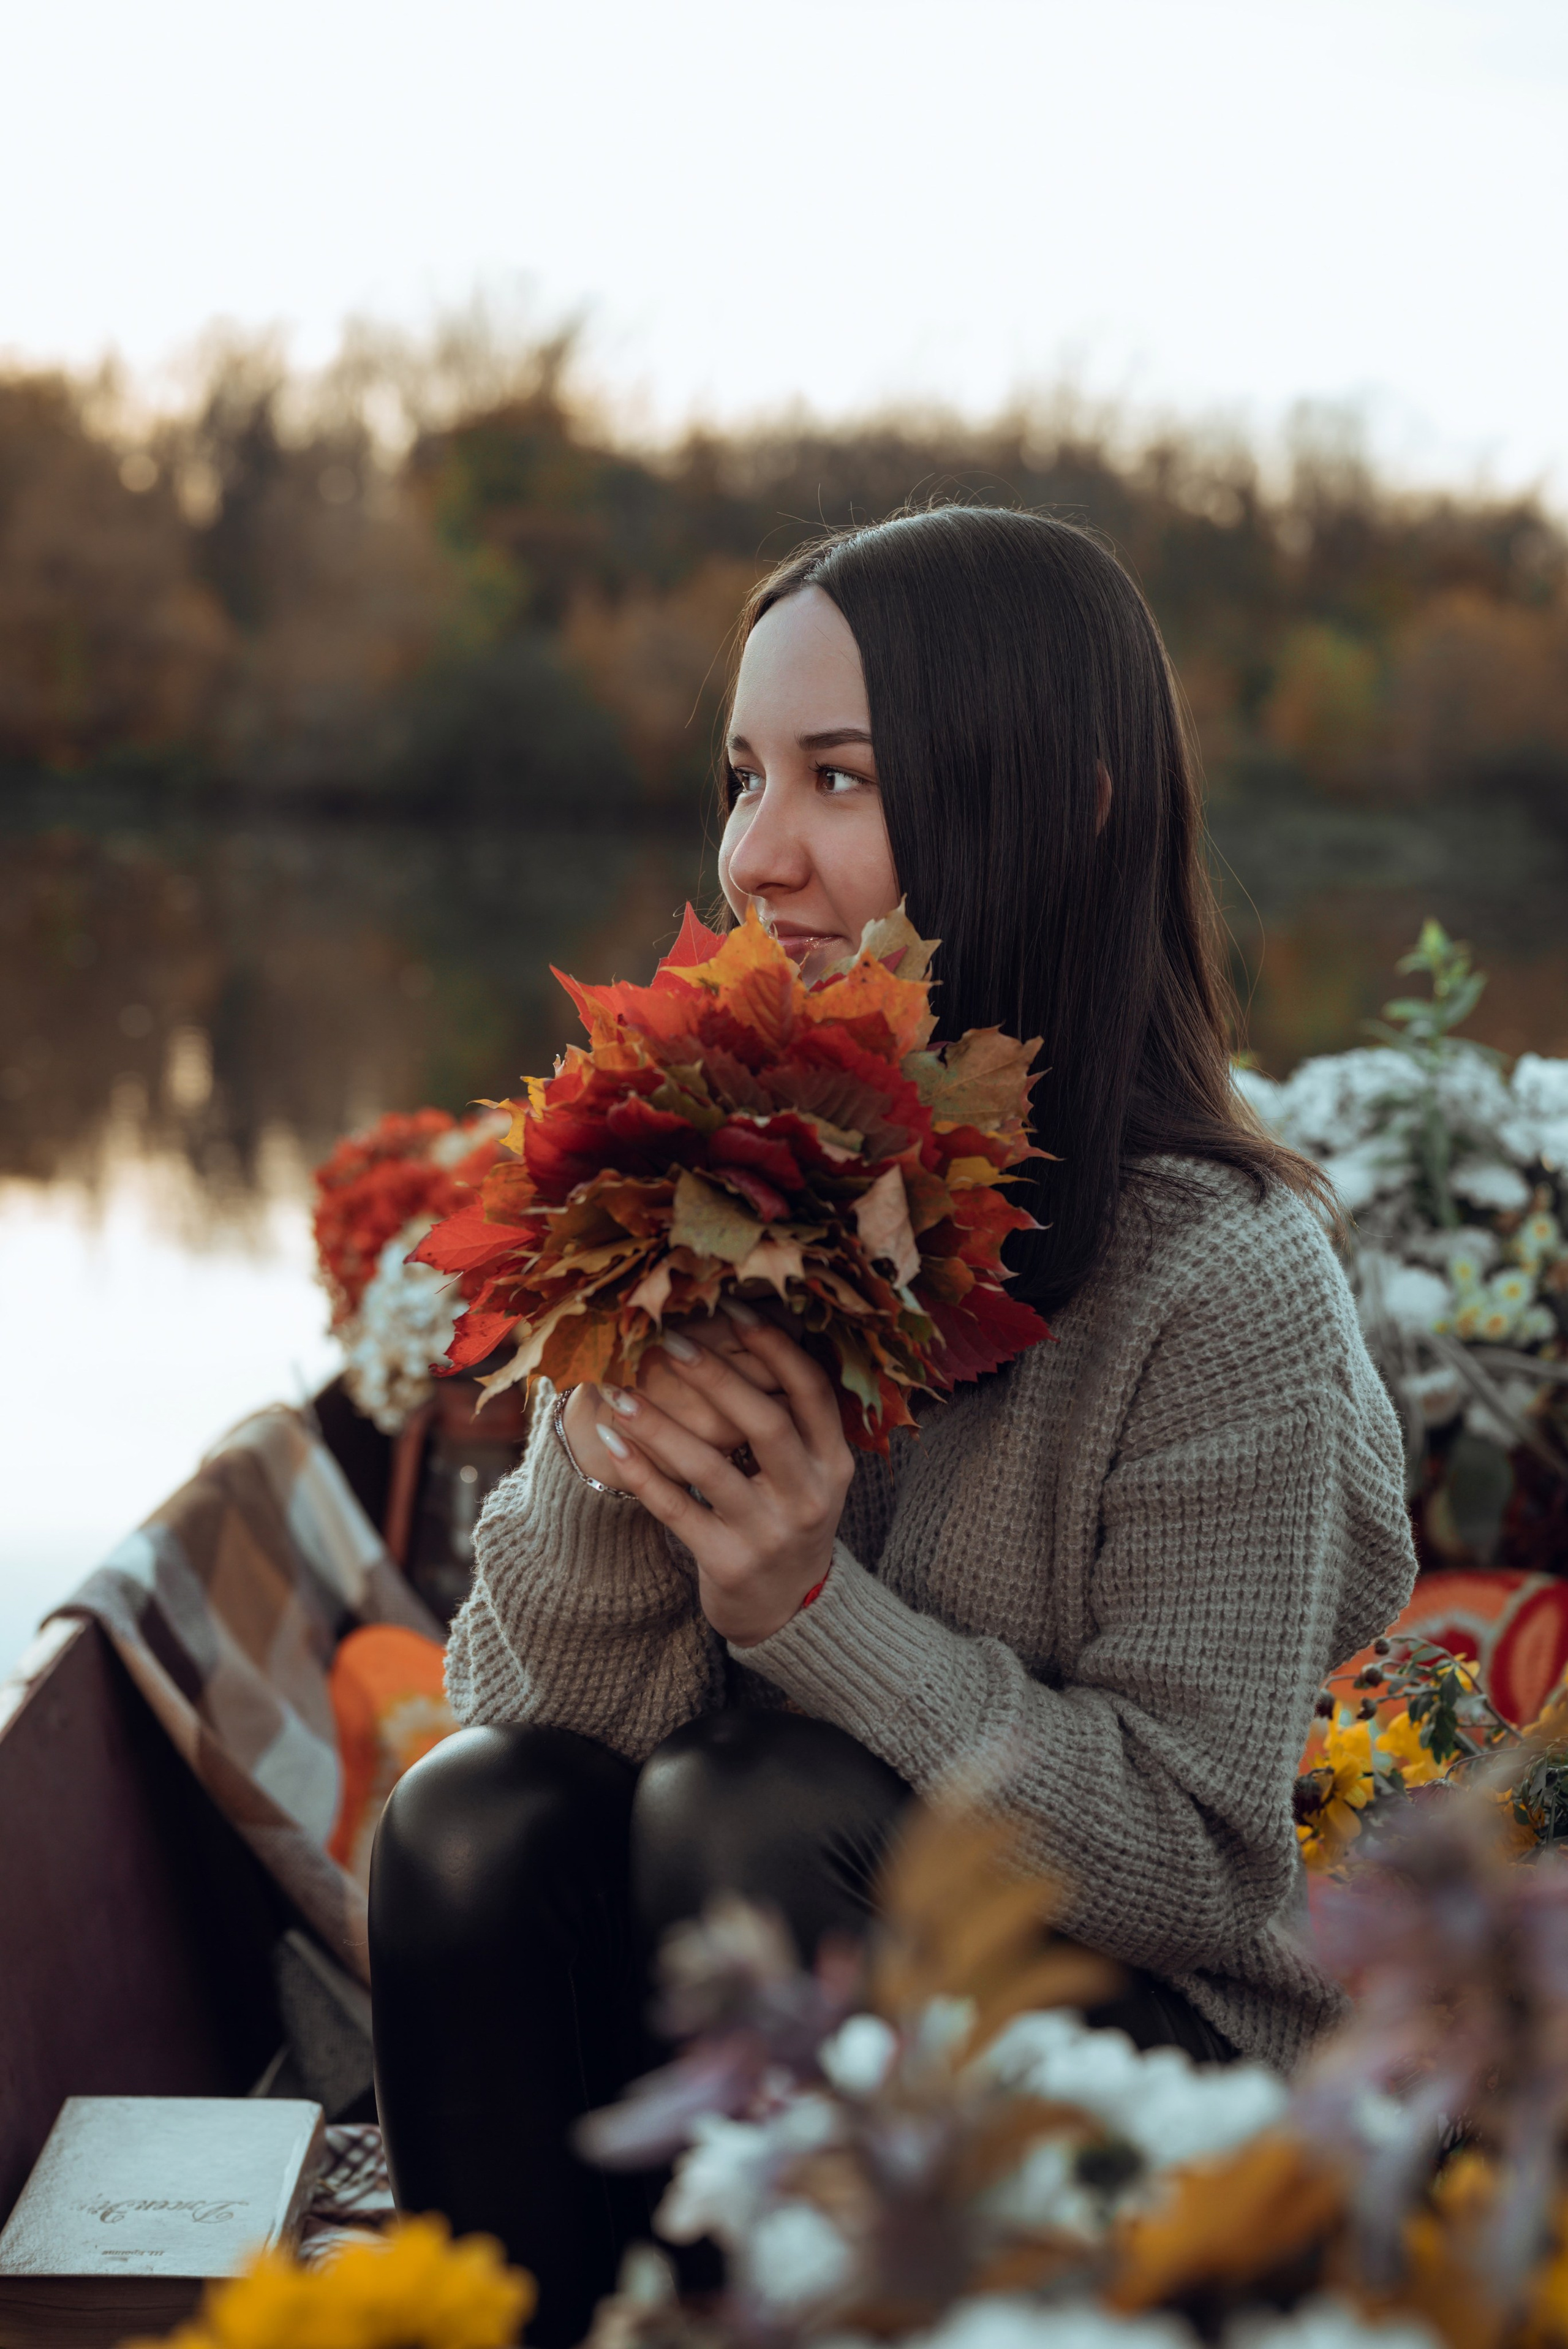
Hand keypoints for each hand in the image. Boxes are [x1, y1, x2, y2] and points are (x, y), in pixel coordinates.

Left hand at [584, 1303, 853, 1645]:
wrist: (789, 1612)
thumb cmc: (788, 1520)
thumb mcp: (811, 1474)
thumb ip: (791, 1419)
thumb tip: (746, 1331)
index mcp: (834, 1463)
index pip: (811, 1392)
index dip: (775, 1347)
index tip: (733, 1307)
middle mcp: (810, 1496)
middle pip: (765, 1422)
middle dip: (715, 1376)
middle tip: (668, 1341)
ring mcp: (770, 1534)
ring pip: (711, 1467)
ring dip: (660, 1424)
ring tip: (620, 1391)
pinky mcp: (729, 1564)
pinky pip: (676, 1510)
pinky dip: (641, 1473)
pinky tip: (612, 1441)